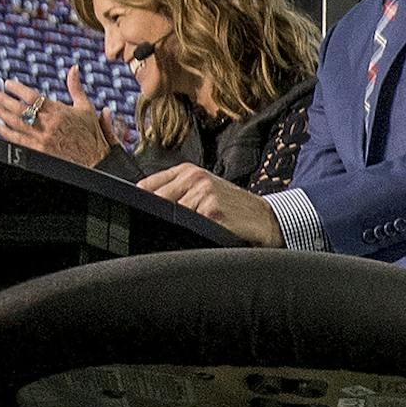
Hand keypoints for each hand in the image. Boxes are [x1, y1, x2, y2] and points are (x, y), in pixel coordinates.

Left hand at [0, 69, 112, 167]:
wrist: (96, 159)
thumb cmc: (91, 133)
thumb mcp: (86, 107)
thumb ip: (76, 87)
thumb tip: (74, 68)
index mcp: (59, 111)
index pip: (32, 96)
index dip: (17, 89)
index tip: (8, 83)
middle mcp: (49, 123)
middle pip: (19, 108)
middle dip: (2, 100)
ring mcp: (43, 137)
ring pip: (15, 123)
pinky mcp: (40, 150)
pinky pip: (18, 140)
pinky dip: (6, 132)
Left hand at [137, 164, 281, 244]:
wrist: (265, 218)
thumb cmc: (233, 208)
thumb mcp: (204, 190)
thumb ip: (175, 192)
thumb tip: (143, 206)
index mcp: (187, 170)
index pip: (146, 185)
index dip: (140, 203)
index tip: (140, 215)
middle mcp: (194, 178)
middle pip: (154, 201)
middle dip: (155, 217)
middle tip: (160, 229)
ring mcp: (204, 193)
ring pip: (169, 215)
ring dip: (173, 227)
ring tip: (189, 232)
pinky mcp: (212, 211)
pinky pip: (187, 225)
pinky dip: (188, 233)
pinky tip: (200, 235)